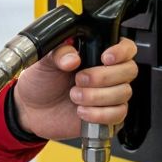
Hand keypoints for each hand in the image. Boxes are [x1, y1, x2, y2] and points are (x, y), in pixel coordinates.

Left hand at [10, 37, 137, 140]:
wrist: (32, 110)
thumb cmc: (41, 81)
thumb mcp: (44, 61)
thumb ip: (58, 53)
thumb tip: (73, 57)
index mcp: (96, 53)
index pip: (126, 47)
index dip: (121, 52)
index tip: (105, 58)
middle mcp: (108, 72)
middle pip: (129, 70)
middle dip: (104, 76)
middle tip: (79, 79)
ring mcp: (110, 94)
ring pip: (123, 93)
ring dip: (97, 96)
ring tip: (75, 96)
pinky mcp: (108, 115)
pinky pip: (118, 114)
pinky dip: (100, 114)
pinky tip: (82, 111)